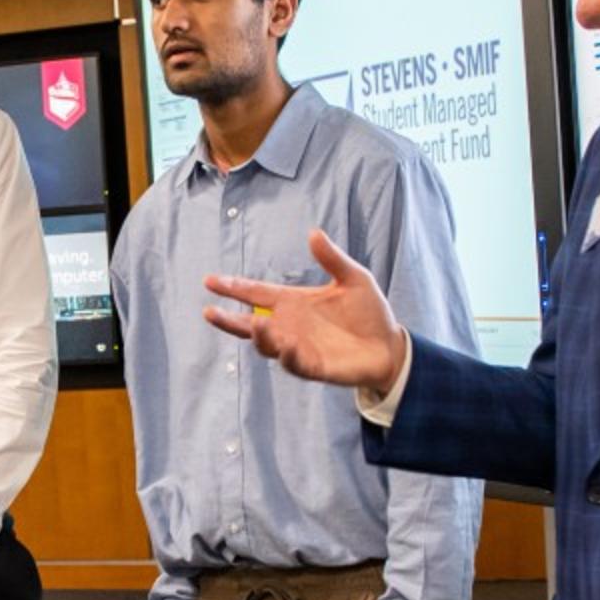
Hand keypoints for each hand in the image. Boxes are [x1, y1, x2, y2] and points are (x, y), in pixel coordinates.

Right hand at [204, 229, 404, 392]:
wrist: (390, 345)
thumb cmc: (369, 312)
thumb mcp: (354, 278)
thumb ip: (332, 258)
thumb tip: (313, 233)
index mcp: (294, 302)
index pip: (256, 293)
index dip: (234, 287)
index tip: (210, 281)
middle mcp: (289, 325)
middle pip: (249, 324)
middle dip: (228, 320)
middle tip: (209, 312)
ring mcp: (298, 347)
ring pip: (267, 345)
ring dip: (260, 336)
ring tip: (256, 324)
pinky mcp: (312, 367)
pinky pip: (294, 363)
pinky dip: (287, 355)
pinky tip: (287, 345)